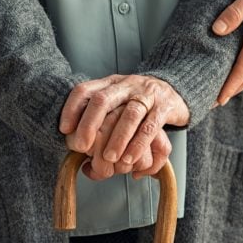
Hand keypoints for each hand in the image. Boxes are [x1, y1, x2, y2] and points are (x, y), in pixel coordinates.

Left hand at [60, 74, 188, 166]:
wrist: (177, 90)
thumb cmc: (139, 103)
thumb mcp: (118, 102)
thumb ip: (100, 120)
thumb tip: (80, 153)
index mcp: (110, 83)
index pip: (85, 90)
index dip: (72, 108)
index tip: (64, 129)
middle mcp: (127, 85)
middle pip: (103, 100)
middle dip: (89, 124)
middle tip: (82, 147)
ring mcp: (147, 94)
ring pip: (130, 114)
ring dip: (117, 138)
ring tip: (109, 159)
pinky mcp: (165, 106)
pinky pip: (151, 126)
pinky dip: (139, 144)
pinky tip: (130, 159)